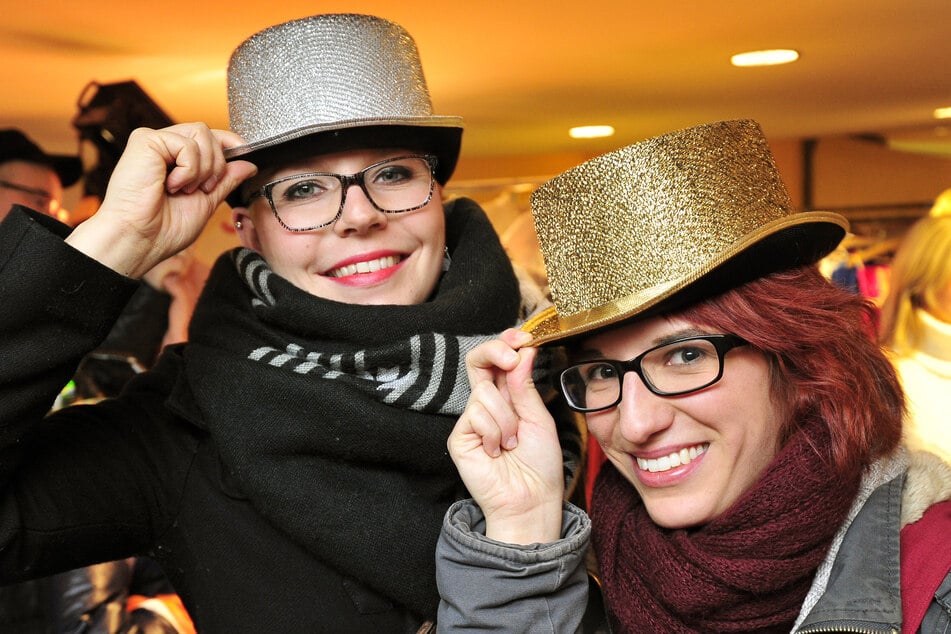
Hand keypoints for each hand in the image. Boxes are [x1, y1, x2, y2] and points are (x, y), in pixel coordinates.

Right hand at [66, 123, 256, 278]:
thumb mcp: (206, 202)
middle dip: (216, 164)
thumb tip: (248, 164)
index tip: (246, 153)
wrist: (140, 240)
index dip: (229, 142)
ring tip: (183, 189)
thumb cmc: (163, 229)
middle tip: (203, 189)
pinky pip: (186, 144)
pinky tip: (171, 185)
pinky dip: (188, 169)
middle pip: (208, 133)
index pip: (208, 137)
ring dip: (203, 168)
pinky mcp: (145, 140)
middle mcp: (164, 148)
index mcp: (175, 161)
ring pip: (201, 133)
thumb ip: (225, 180)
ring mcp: (153, 142)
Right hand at [449, 328, 564, 543]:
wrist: (531, 500)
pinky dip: (494, 432)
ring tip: (512, 443)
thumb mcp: (539, 418)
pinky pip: (476, 416)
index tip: (523, 336)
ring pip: (485, 393)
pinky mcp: (459, 437)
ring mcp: (471, 420)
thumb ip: (526, 386)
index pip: (499, 360)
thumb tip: (523, 351)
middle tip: (512, 356)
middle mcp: (487, 404)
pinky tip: (497, 452)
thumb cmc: (540, 465)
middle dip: (496, 351)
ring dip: (507, 418)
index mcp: (508, 396)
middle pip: (479, 360)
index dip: (506, 343)